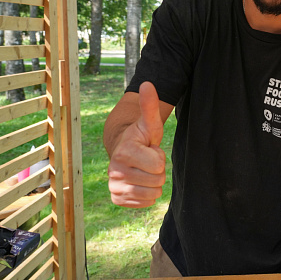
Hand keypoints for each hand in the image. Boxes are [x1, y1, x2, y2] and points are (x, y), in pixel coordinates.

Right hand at [108, 82, 166, 207]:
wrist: (124, 152)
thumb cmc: (141, 137)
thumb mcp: (148, 122)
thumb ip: (149, 105)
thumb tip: (147, 83)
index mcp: (124, 152)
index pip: (159, 165)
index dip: (159, 157)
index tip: (149, 150)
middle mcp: (114, 171)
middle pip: (157, 181)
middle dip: (157, 171)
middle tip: (147, 161)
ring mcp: (114, 187)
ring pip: (152, 194)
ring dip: (153, 183)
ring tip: (144, 170)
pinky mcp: (116, 199)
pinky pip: (144, 204)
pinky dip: (147, 195)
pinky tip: (140, 182)